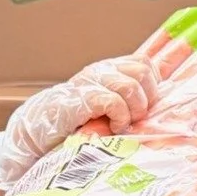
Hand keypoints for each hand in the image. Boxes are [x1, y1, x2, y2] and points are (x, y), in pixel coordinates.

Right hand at [0, 56, 158, 188]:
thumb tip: (159, 107)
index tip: (150, 106)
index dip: (156, 83)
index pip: (145, 62)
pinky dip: (119, 117)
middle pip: (143, 72)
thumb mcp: (106, 109)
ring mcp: (90, 82)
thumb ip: (128, 102)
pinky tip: (112, 128)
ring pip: (131, 85)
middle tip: (134, 118)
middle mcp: (101, 71)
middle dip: (147, 99)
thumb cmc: (75, 125)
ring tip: (122, 124)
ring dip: (133, 110)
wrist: (37, 133)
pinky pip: (113, 101)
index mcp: (110, 70)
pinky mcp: (81, 98)